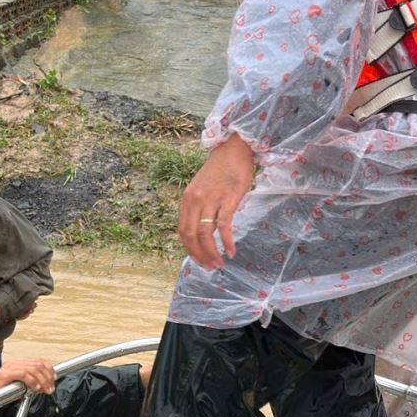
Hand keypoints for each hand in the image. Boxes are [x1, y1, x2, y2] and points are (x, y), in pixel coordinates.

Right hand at [0, 357, 56, 397]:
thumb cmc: (0, 393)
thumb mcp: (19, 387)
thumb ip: (30, 384)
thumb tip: (44, 386)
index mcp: (18, 364)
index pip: (38, 361)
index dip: (49, 368)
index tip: (54, 378)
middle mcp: (14, 363)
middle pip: (38, 364)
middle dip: (48, 376)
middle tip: (51, 388)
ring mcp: (9, 367)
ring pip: (32, 368)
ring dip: (42, 380)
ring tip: (45, 390)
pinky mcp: (4, 374)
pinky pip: (23, 374)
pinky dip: (32, 381)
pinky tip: (35, 388)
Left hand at [178, 134, 254, 269]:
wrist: (233, 150)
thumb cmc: (220, 170)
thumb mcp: (201, 188)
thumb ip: (199, 207)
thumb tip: (203, 230)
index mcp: (187, 199)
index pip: (183, 230)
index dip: (189, 248)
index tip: (198, 260)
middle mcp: (195, 201)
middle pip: (191, 235)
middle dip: (199, 255)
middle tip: (209, 267)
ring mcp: (211, 200)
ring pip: (205, 234)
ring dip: (211, 252)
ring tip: (219, 263)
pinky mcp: (228, 200)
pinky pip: (224, 226)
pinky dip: (226, 241)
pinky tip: (231, 251)